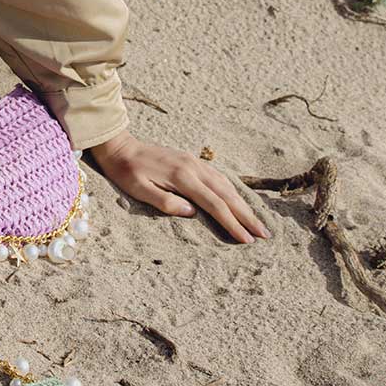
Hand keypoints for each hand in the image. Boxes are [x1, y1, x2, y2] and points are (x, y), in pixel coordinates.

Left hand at [90, 129, 270, 243]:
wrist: (121, 147)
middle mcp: (194, 168)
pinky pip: (218, 177)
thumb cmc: (127, 172)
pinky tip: (238, 200)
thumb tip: (193, 213)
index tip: (247, 239)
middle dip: (247, 216)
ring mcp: (195, 162)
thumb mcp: (139, 190)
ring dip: (243, 204)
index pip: (215, 204)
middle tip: (265, 234)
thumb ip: (166, 202)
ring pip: (226, 185)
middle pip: (227, 195)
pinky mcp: (192, 161)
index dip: (232, 223)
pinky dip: (232, 190)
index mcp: (183, 177)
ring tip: (257, 222)